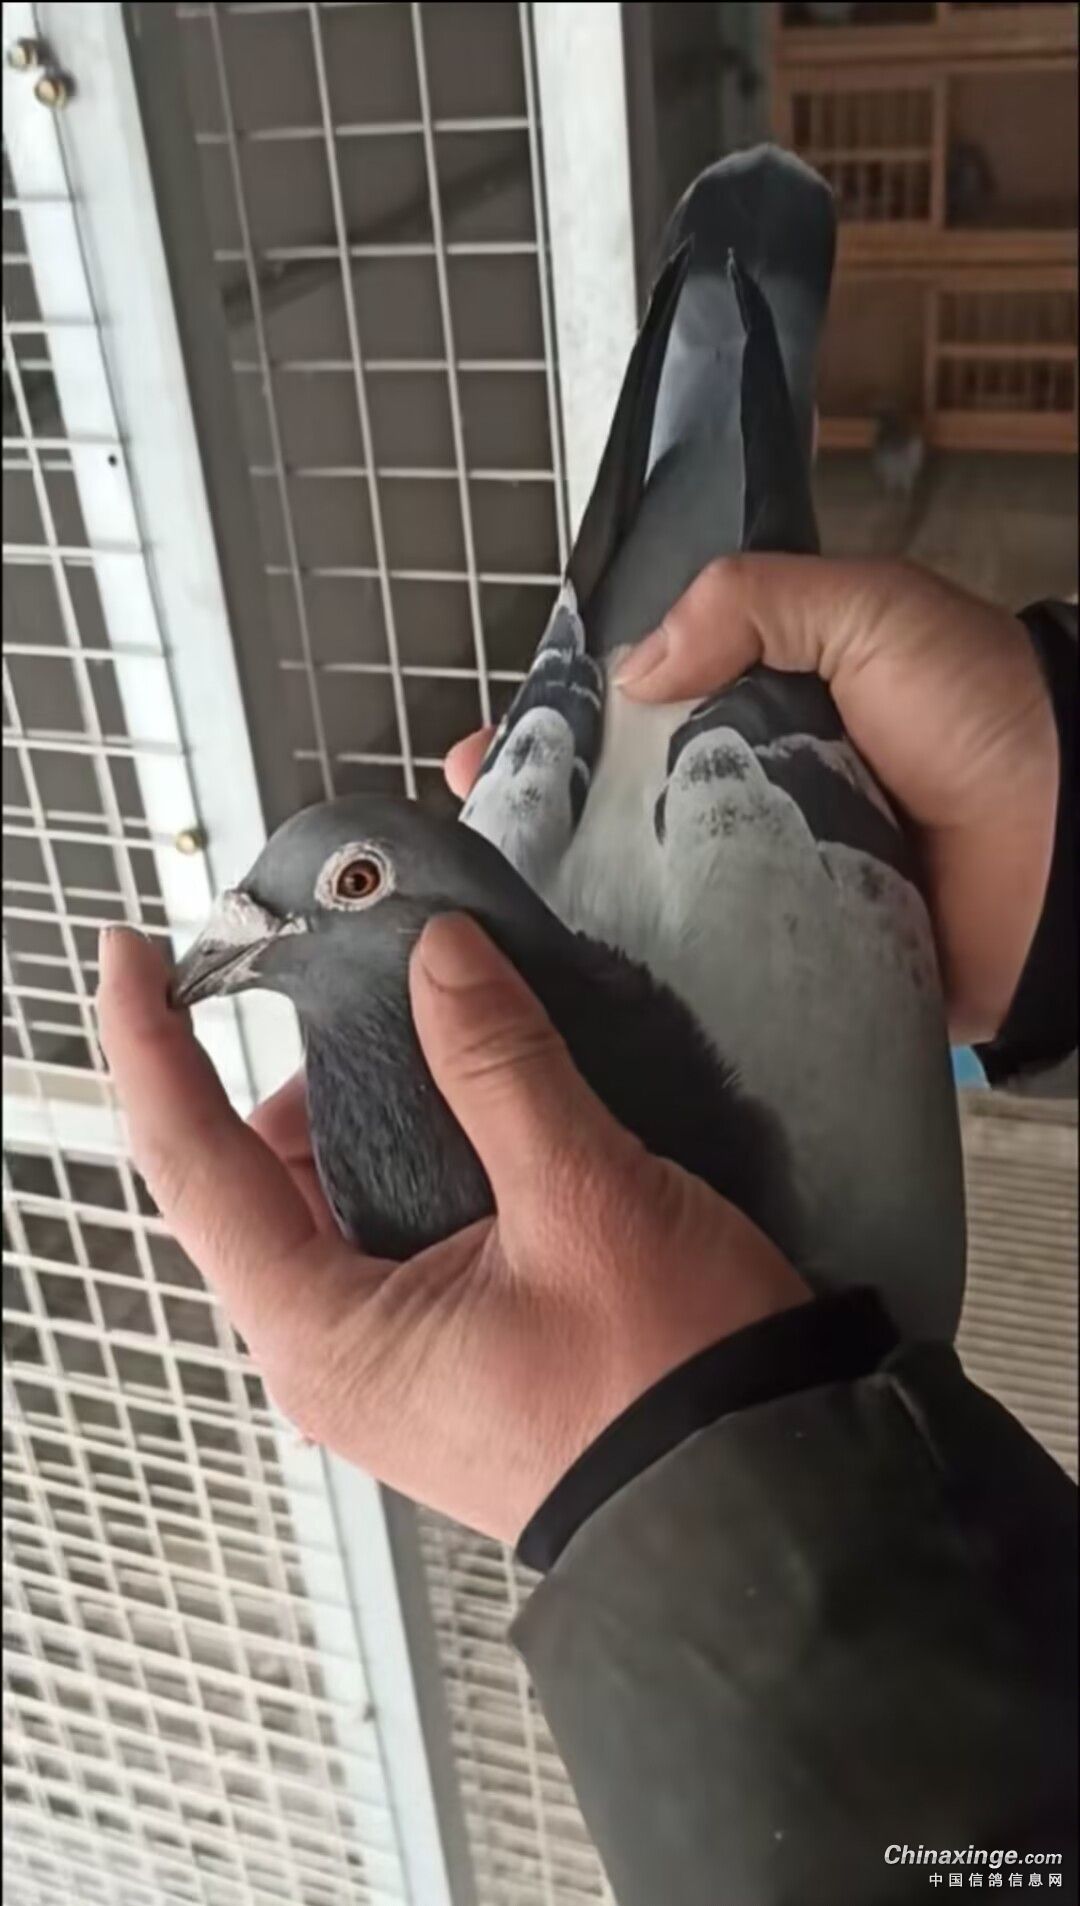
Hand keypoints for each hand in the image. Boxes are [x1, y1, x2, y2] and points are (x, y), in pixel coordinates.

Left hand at [97, 918, 806, 1543]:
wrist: (759, 1504)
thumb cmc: (669, 1384)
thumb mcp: (583, 1199)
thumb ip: (500, 1066)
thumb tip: (438, 958)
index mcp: (328, 1332)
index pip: (193, 1165)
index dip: (151, 1048)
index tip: (131, 957)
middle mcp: (333, 1354)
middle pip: (256, 1176)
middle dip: (297, 1071)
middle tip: (369, 983)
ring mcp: (386, 1359)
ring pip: (327, 1198)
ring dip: (367, 1108)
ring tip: (444, 1040)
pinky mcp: (440, 1351)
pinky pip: (386, 1229)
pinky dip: (411, 1156)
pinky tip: (475, 1112)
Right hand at [452, 557, 1057, 1046]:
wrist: (1075, 858)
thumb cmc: (993, 721)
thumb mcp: (872, 612)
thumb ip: (754, 603)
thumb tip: (636, 662)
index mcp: (774, 702)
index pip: (642, 706)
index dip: (565, 725)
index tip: (496, 750)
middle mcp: (763, 792)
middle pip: (628, 804)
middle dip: (545, 819)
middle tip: (479, 831)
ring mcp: (773, 880)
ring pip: (654, 887)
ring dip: (580, 897)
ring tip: (501, 905)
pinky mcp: (796, 958)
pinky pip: (711, 961)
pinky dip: (655, 967)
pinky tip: (582, 972)